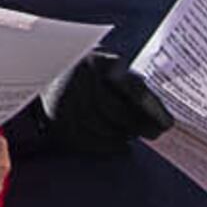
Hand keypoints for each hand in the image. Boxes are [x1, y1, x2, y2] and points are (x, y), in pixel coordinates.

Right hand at [37, 50, 173, 151]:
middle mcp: (78, 79)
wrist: (38, 66)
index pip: (133, 90)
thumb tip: (158, 111)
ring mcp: (64, 101)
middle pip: (118, 112)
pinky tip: (120, 146)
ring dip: (124, 136)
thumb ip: (127, 80)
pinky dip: (107, 146)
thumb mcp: (106, 62)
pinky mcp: (56, 120)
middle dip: (141, 126)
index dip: (153, 110)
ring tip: (135, 135)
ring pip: (103, 129)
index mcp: (97, 60)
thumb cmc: (84, 66)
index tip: (168, 123)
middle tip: (156, 133)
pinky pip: (87, 141)